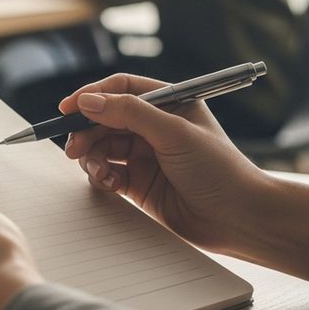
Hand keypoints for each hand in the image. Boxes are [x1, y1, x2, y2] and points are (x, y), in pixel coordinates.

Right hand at [59, 73, 308, 281]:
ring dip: (92, 155)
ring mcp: (146, 155)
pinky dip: (101, 175)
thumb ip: (129, 113)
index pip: (122, 89)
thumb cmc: (220, 171)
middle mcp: (156, 126)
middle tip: (74, 147)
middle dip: (87, 130)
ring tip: (97, 169)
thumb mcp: (174, 133)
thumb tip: (88, 101)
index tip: (68, 108)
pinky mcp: (139, 182)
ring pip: (102, 145)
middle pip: (106, 118)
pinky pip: (107, 171)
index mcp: (170, 103)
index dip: (93, 95)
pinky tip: (109, 183)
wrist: (239, 220)